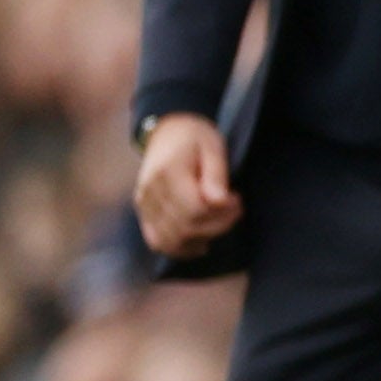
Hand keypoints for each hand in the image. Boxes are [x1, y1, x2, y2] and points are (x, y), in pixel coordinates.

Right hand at [132, 114, 240, 258]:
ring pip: (170, 240)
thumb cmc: (194, 137)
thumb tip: (220, 202)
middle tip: (234, 211)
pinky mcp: (143, 212)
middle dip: (217, 226)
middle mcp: (150, 192)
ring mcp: (144, 204)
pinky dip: (180, 248)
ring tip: (217, 223)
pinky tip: (200, 241)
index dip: (222, 213)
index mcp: (168, 173)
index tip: (237, 199)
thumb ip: (216, 174)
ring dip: (200, 239)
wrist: (165, 131)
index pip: (194, 209)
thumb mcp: (212, 146)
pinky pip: (157, 241)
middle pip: (184, 228)